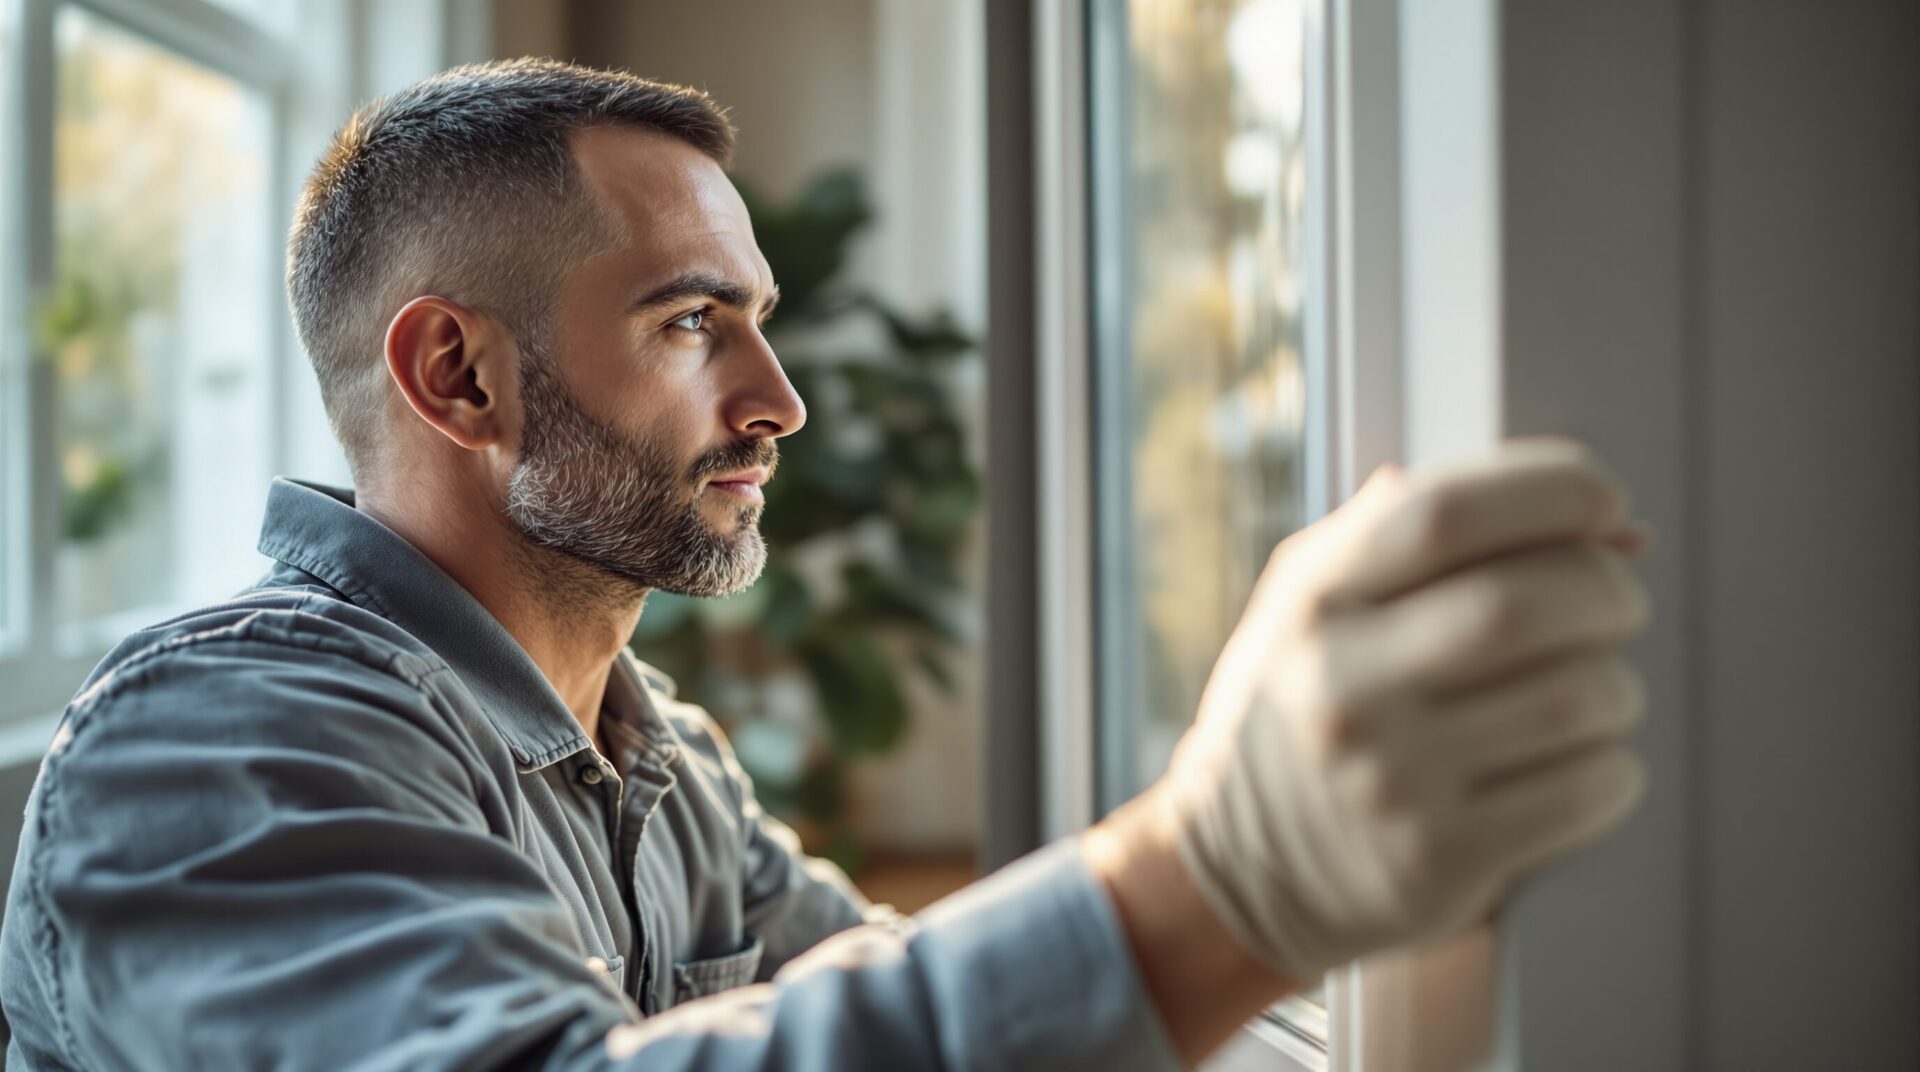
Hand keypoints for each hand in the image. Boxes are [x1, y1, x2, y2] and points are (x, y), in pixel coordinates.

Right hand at [1157, 439, 1652, 981]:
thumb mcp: (1322, 595)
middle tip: (1614, 603)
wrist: (1240, 862)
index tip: (1603, 501)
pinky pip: (1587, 790)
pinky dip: (1614, 767)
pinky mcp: (1436, 860)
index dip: (1551, 489)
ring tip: (1588, 691)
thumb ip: (1429, 534)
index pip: (1444, 513)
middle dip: (1606, 591)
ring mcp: (1388, 780)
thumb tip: (1619, 527)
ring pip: (1578, 699)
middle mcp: (1341, 685)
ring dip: (1615, 685)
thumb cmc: (1314, 700)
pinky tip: (1575, 761)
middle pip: (1525, 606)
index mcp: (1317, 599)